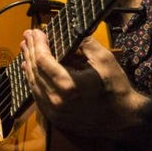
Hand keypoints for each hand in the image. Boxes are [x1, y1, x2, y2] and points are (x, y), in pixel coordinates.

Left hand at [20, 28, 141, 137]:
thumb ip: (84, 43)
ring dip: (28, 63)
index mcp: (68, 85)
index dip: (37, 44)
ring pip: (33, 83)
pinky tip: (30, 68)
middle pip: (35, 70)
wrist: (125, 120)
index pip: (43, 59)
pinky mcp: (54, 118)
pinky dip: (33, 79)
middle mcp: (56, 100)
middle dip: (30, 50)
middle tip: (27, 36)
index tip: (35, 31)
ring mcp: (53, 111)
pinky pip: (37, 95)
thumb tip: (69, 31)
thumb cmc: (116, 89)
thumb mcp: (104, 60)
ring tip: (26, 48)